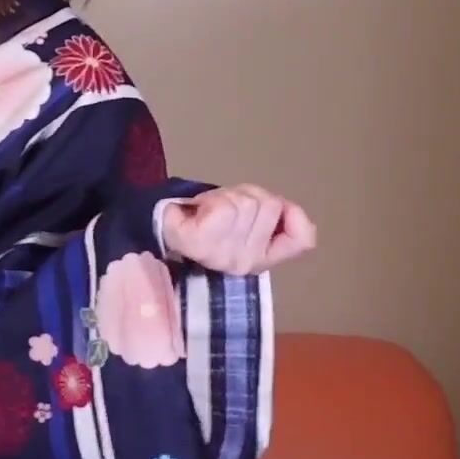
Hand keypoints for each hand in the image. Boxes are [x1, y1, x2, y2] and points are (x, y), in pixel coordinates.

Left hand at [160, 184, 316, 275]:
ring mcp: (221, 256)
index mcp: (260, 260)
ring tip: (210, 207)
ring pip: (248, 203)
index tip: (270, 210)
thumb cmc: (205, 218)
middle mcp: (245, 264)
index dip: (293, 215)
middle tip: (224, 205)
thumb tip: (292, 211)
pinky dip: (214, 199)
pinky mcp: (198, 243)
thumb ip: (280, 221)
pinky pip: (225, 208)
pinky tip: (200, 209)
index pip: (302, 238)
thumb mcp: (249, 219)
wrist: (156, 222)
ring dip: (229, 194)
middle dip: (248, 195)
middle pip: (270, 206)